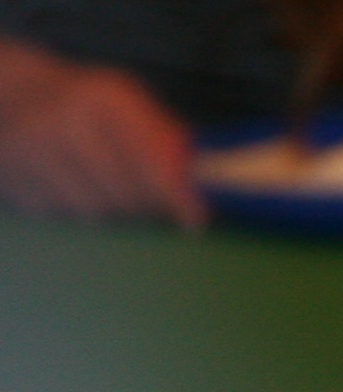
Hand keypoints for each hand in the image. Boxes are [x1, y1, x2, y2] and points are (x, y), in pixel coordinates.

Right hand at [0, 46, 199, 225]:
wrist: (15, 94)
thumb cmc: (87, 106)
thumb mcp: (130, 107)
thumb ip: (167, 141)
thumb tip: (199, 184)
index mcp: (106, 100)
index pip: (153, 165)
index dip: (178, 198)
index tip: (195, 221)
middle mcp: (66, 121)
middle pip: (126, 195)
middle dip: (145, 205)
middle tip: (147, 200)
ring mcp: (32, 150)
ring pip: (94, 211)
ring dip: (109, 210)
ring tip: (105, 186)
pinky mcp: (11, 176)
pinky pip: (60, 213)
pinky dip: (73, 207)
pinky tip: (68, 184)